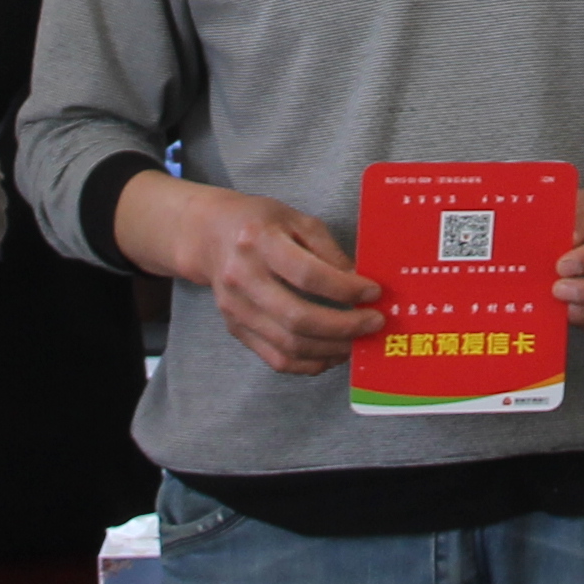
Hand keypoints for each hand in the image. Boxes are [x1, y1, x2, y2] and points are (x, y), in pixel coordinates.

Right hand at [122, 180, 381, 376]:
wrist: (209, 236)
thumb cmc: (259, 224)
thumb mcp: (297, 221)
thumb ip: (329, 252)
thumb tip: (360, 287)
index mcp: (258, 242)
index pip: (308, 275)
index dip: (345, 289)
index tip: (373, 292)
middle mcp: (242, 278)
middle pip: (298, 317)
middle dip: (345, 326)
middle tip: (374, 323)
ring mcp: (236, 309)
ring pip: (289, 345)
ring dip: (331, 349)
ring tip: (359, 341)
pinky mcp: (236, 330)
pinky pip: (277, 359)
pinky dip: (310, 363)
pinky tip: (333, 353)